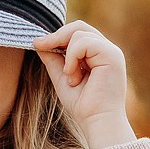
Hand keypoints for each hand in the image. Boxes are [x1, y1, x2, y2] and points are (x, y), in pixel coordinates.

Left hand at [33, 21, 136, 148]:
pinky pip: (84, 42)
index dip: (56, 36)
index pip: (77, 33)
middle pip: (79, 26)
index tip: (37, 44)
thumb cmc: (83, 105)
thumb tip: (39, 42)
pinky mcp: (112, 55)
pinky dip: (72, 57)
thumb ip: (53, 60)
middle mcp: (107, 49)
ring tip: (70, 77)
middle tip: (40, 46)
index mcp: (98, 54)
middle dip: (57, 36)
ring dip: (67, 55)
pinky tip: (73, 75)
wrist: (97, 122)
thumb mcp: (62, 78)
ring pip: (79, 33)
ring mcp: (111, 51)